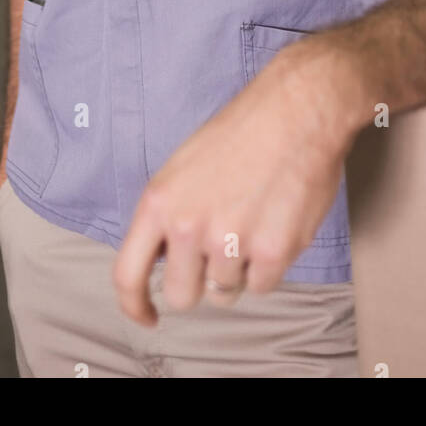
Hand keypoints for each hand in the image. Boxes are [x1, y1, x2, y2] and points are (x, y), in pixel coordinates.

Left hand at [111, 36, 358, 324]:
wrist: (297, 109)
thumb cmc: (244, 131)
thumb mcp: (184, 166)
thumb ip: (169, 215)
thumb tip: (165, 258)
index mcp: (159, 202)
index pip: (128, 275)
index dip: (135, 305)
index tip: (148, 315)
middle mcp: (188, 226)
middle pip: (182, 295)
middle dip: (200, 281)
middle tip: (221, 248)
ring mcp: (230, 242)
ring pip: (226, 291)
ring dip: (240, 266)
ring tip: (254, 218)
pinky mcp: (272, 252)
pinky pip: (263, 285)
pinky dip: (271, 264)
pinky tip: (275, 222)